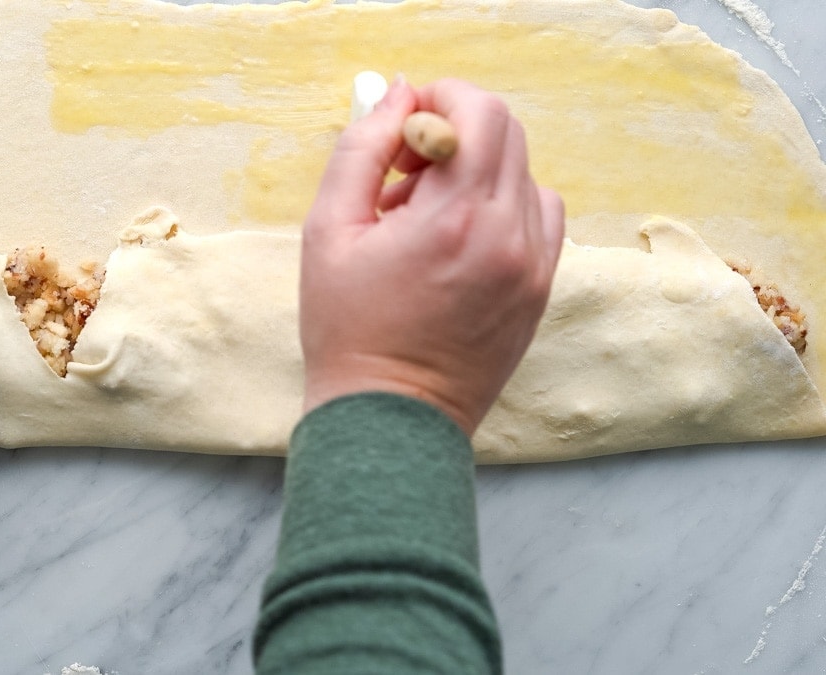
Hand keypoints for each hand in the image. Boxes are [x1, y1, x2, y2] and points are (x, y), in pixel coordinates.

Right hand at [299, 77, 564, 434]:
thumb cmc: (347, 331)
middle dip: (455, 129)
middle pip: (507, 133)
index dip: (438, 99)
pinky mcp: (540, 290)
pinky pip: (540, 217)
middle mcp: (506, 235)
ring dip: (477, 171)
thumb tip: (397, 95)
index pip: (478, 112)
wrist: (388, 419)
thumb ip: (361, 150)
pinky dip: (503, 207)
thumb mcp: (327, 231)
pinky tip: (460, 238)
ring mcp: (533, 266)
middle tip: (406, 169)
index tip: (403, 124)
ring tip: (428, 214)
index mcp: (452, 218)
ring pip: (523, 173)